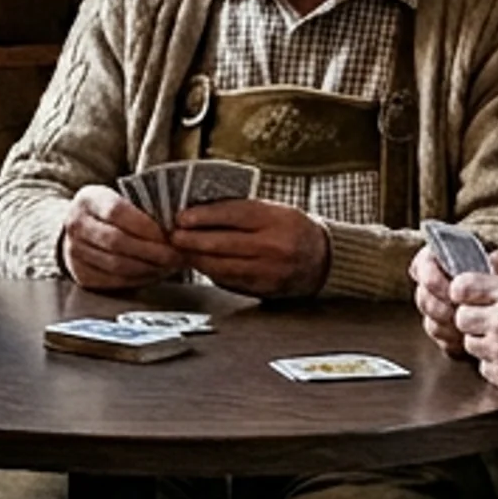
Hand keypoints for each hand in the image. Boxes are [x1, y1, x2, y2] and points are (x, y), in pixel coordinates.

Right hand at [62, 186, 182, 291]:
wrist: (80, 229)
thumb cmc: (111, 213)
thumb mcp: (121, 199)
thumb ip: (143, 208)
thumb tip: (175, 228)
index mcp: (88, 199)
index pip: (117, 212)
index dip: (145, 226)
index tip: (168, 235)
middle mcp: (76, 225)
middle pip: (116, 241)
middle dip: (152, 251)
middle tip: (175, 256)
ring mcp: (74, 251)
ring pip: (116, 265)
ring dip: (148, 268)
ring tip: (169, 266)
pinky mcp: (80, 274)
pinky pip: (113, 281)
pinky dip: (138, 279)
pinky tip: (154, 274)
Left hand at [169, 196, 332, 298]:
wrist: (323, 258)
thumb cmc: (291, 228)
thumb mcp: (273, 211)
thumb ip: (241, 211)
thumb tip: (199, 210)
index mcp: (275, 219)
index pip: (232, 214)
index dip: (203, 216)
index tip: (181, 217)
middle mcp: (273, 245)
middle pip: (223, 243)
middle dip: (193, 240)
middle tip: (174, 237)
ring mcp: (269, 270)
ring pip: (223, 266)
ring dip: (198, 259)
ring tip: (183, 251)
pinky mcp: (265, 288)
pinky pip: (231, 281)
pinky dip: (212, 273)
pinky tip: (201, 265)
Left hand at [443, 271, 497, 410]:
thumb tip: (488, 271)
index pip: (461, 287)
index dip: (466, 290)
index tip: (473, 294)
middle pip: (461, 317)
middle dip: (474, 317)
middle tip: (494, 319)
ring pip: (469, 343)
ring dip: (483, 341)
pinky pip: (483, 367)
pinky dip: (495, 364)